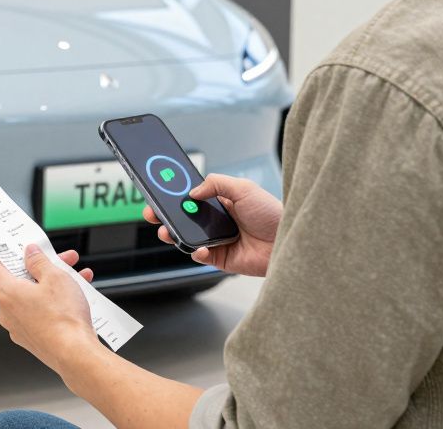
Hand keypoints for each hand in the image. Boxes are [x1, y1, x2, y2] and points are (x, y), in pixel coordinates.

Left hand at [0, 246, 100, 371]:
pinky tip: (76, 296)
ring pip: (32, 297)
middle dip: (41, 268)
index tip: (20, 248)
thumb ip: (39, 261)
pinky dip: (54, 303)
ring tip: (76, 277)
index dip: (6, 254)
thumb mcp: (55, 277)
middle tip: (61, 259)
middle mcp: (7, 312)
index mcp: (7, 293)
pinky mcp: (32, 339)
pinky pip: (39, 314)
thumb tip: (30, 253)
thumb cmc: (64, 318)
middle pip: (18, 281)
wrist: (76, 355)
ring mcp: (19, 328)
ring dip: (52, 284)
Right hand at [144, 173, 281, 276]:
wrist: (289, 241)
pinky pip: (200, 256)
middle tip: (152, 213)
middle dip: (164, 216)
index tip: (157, 192)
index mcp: (220, 202)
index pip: (190, 198)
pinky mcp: (221, 258)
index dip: (172, 196)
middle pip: (183, 218)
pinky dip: (196, 252)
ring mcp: (217, 240)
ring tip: (167, 231)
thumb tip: (192, 191)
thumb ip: (216, 184)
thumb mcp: (244, 188)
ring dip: (173, 234)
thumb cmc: (272, 214)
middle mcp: (216, 221)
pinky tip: (200, 247)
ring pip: (186, 237)